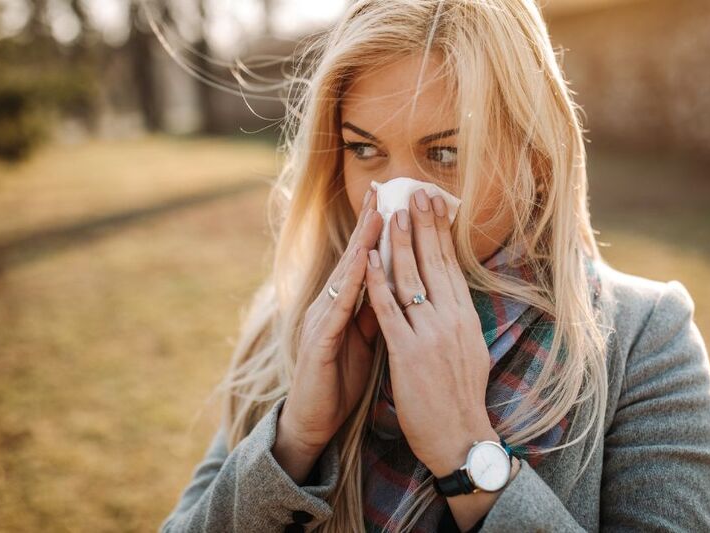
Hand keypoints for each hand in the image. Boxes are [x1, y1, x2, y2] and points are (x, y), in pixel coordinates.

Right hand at [278, 187, 383, 459]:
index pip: (364, 261)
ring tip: (378, 216)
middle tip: (383, 190)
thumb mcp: (365, 341)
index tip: (395, 201)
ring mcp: (320, 321)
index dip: (377, 232)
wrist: (314, 420)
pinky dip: (351, 285)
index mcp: (343, 305)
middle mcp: (328, 305)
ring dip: (362, 245)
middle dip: (368, 224)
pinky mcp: (317, 342)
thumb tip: (395, 287)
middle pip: (353, 258)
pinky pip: (337, 308)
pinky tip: (362, 266)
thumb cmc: (339, 379)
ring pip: (345, 276)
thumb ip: (375, 313)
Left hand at [363, 188, 497, 477]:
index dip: (440, 232)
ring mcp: (430, 335)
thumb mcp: (469, 351)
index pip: (450, 265)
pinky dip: (378, 281)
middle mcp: (452, 320)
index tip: (432, 204)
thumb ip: (458, 321)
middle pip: (434, 263)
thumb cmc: (461, 398)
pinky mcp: (408, 352)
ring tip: (391, 212)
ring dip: (399, 242)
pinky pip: (389, 309)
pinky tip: (370, 258)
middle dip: (422, 225)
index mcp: (465, 318)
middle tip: (413, 192)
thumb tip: (453, 295)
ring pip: (411, 278)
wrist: (460, 437)